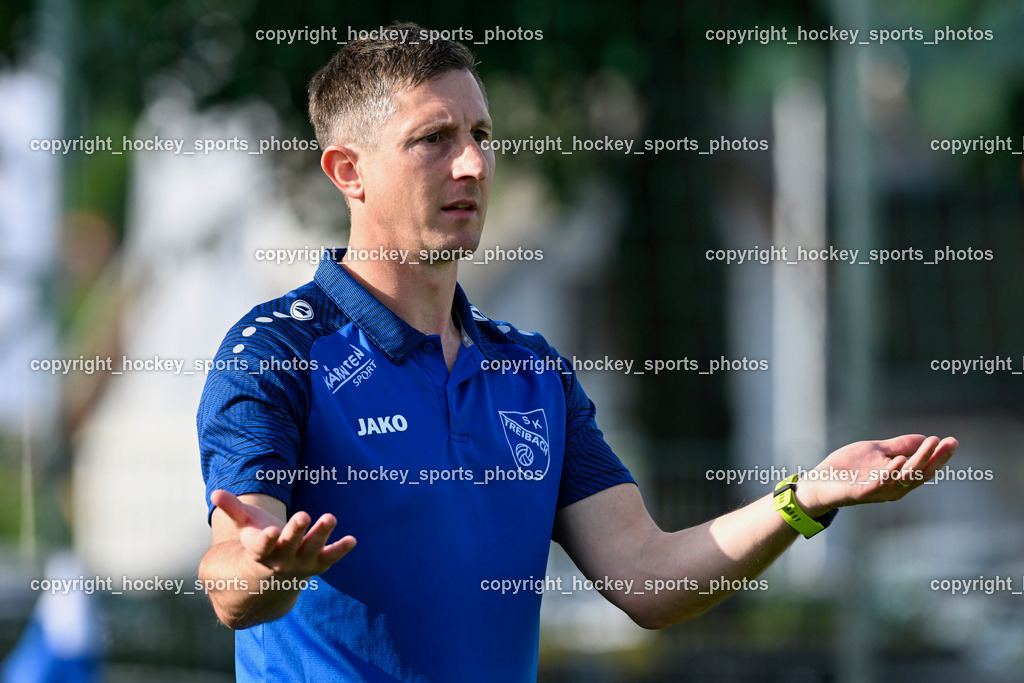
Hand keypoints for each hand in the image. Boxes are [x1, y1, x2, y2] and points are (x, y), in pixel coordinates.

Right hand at [210, 489, 355, 578]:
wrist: (272, 577)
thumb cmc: (258, 543)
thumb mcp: (245, 526)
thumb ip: (232, 509)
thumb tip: (215, 492)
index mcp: (261, 552)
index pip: (262, 547)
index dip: (266, 540)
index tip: (271, 531)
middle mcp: (281, 560)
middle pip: (290, 545)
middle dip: (296, 531)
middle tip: (304, 515)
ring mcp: (301, 564)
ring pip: (312, 550)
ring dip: (321, 534)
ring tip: (330, 517)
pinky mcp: (318, 565)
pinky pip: (330, 558)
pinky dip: (340, 550)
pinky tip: (352, 540)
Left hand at [794, 434, 957, 513]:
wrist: (820, 482)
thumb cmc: (848, 468)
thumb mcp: (876, 451)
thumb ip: (898, 446)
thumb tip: (925, 437)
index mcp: (898, 478)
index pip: (924, 468)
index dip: (939, 456)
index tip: (952, 441)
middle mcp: (892, 488)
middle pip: (919, 474)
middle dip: (935, 458)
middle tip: (946, 441)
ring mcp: (877, 491)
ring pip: (903, 478)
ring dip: (917, 461)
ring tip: (928, 444)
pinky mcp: (859, 493)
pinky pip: (878, 485)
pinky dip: (890, 473)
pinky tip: (899, 460)